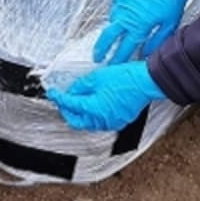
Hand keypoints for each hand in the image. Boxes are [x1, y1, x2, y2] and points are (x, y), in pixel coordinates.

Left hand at [47, 61, 165, 131]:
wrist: (146, 82)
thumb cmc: (126, 78)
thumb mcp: (97, 77)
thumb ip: (81, 86)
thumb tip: (72, 90)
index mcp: (94, 110)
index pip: (70, 105)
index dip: (59, 98)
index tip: (53, 92)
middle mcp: (102, 121)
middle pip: (76, 121)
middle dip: (67, 111)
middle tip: (62, 100)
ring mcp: (111, 123)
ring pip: (88, 123)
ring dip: (80, 114)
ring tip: (76, 100)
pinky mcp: (119, 121)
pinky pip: (100, 122)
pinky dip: (93, 115)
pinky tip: (92, 104)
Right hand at [93, 0, 189, 63]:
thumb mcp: (169, 23)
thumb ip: (156, 41)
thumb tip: (148, 53)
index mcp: (138, 26)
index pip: (124, 49)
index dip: (117, 59)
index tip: (112, 66)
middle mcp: (126, 16)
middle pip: (107, 37)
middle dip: (100, 49)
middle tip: (98, 57)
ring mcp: (121, 3)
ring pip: (112, 21)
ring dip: (112, 30)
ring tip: (116, 35)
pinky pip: (115, 7)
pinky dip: (118, 14)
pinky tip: (125, 15)